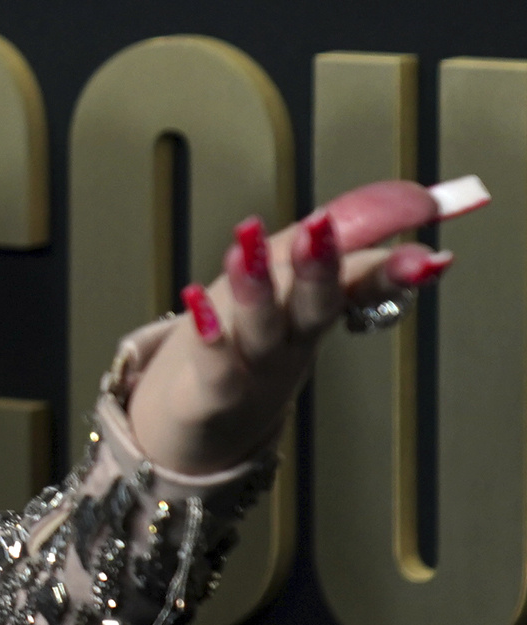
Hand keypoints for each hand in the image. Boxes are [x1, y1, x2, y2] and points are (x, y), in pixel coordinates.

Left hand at [124, 177, 480, 475]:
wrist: (211, 426)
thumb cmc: (259, 345)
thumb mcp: (305, 286)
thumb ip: (349, 239)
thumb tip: (412, 197)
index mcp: (317, 308)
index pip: (363, 283)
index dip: (394, 267)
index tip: (431, 249)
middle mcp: (291, 339)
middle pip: (314, 304)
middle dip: (321, 267)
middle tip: (322, 227)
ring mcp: (252, 367)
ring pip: (260, 327)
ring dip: (256, 286)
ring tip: (245, 237)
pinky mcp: (209, 393)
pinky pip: (213, 364)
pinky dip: (208, 333)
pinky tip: (193, 297)